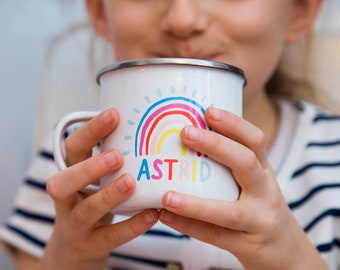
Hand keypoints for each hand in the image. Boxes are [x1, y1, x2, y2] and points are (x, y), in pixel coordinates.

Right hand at [41, 109, 157, 269]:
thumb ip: (110, 155)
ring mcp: (77, 225)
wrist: (76, 247)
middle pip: (64, 182)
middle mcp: (67, 198)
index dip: (89, 131)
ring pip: (86, 211)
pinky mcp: (93, 245)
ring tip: (131, 182)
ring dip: (108, 195)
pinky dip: (132, 226)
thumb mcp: (93, 178)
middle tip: (116, 156)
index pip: (72, 148)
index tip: (114, 114)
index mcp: (70, 173)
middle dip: (89, 167)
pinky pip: (112, 236)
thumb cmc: (92, 201)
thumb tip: (146, 124)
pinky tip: (153, 214)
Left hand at [159, 107, 326, 269]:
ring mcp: (259, 220)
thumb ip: (231, 164)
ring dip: (195, 204)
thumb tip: (190, 138)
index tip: (208, 111)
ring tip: (166, 195)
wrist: (284, 250)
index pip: (255, 141)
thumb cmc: (259, 207)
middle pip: (246, 164)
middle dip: (216, 146)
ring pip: (229, 212)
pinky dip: (188, 226)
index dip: (234, 124)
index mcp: (265, 171)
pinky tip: (165, 216)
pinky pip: (215, 237)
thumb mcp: (255, 182)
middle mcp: (265, 193)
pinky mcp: (248, 246)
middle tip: (185, 132)